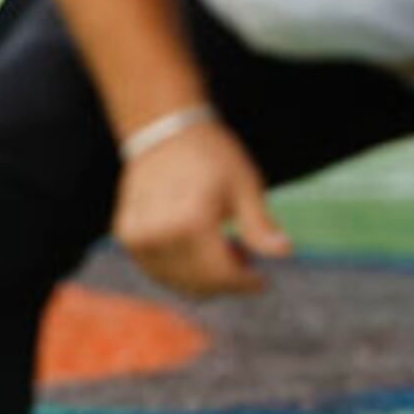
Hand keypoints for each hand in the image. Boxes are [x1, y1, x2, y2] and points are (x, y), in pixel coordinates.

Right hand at [109, 117, 289, 301]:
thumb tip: (286, 251)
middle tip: (244, 261)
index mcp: (191, 221)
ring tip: (222, 251)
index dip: (244, 283)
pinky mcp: (127, 236)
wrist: (163, 130)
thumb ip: (260, 224)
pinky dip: (180, 270)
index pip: (220, 274)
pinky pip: (157, 270)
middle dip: (226, 282)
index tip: (261, 282)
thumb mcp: (244, 185)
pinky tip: (197, 250)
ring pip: (176, 281)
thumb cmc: (211, 155)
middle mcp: (159, 234)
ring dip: (204, 279)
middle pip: (198, 283)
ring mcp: (138, 237)